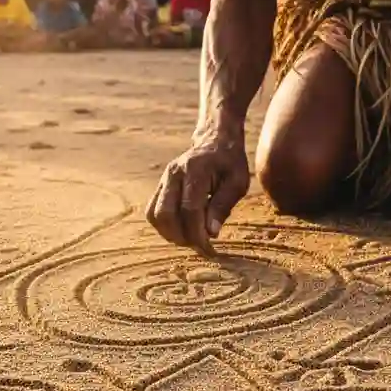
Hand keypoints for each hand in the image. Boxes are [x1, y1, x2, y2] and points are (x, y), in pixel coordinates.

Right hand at [146, 130, 249, 254]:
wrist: (215, 141)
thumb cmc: (229, 163)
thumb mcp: (237, 182)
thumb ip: (222, 206)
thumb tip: (211, 233)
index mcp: (195, 170)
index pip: (190, 210)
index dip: (198, 234)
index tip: (210, 250)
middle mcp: (174, 174)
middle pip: (165, 215)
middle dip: (182, 237)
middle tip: (201, 245)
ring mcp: (164, 179)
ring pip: (155, 215)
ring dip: (171, 234)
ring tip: (191, 238)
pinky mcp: (160, 186)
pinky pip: (153, 212)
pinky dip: (165, 226)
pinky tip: (182, 229)